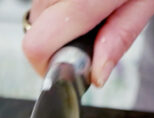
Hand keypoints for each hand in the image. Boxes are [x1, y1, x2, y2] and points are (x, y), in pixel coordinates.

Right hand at [22, 0, 153, 86]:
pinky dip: (59, 5)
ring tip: (91, 10)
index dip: (50, 66)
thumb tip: (97, 74)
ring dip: (58, 23)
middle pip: (34, 32)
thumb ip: (120, 37)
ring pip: (36, 13)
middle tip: (90, 38)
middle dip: (58, 45)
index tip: (71, 68)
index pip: (38, 45)